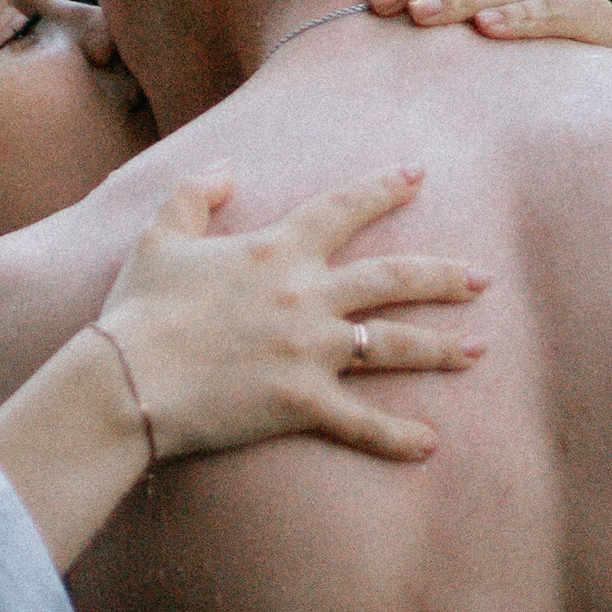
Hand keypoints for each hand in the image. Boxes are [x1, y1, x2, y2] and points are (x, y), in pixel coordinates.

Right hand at [91, 166, 486, 470]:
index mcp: (276, 250)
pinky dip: (398, 436)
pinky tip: (431, 444)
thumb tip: (226, 167)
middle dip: (443, 275)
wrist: (129, 379)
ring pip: (394, 343)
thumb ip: (195, 192)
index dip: (383, 189)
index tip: (418, 175)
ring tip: (478, 350)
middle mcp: (305, 294)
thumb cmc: (141, 308)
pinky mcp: (303, 402)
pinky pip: (362, 422)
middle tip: (482, 278)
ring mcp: (310, 350)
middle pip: (392, 276)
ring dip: (441, 347)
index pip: (342, 209)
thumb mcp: (160, 235)